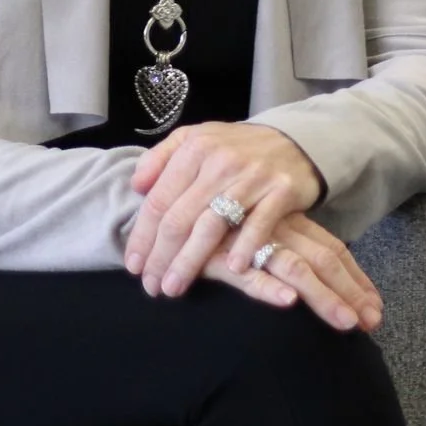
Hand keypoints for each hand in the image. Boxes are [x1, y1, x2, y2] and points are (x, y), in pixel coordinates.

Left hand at [124, 121, 330, 302]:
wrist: (292, 141)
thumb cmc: (235, 147)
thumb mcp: (195, 138)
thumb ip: (161, 157)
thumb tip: (136, 186)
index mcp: (194, 148)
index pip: (160, 199)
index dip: (142, 235)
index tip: (133, 264)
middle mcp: (220, 161)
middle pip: (181, 217)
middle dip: (161, 256)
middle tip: (150, 285)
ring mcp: (252, 176)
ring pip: (212, 225)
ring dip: (190, 261)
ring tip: (174, 286)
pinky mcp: (282, 190)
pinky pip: (260, 224)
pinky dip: (245, 247)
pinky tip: (231, 269)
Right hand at [202, 212, 383, 332]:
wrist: (161, 203)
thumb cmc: (207, 218)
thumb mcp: (246, 228)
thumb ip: (276, 245)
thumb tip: (303, 286)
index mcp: (283, 220)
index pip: (328, 248)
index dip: (353, 277)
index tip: (375, 308)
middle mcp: (272, 228)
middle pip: (321, 258)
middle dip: (349, 292)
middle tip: (373, 323)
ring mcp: (247, 240)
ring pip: (293, 267)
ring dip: (323, 297)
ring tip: (346, 324)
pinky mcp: (218, 254)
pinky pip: (246, 272)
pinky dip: (267, 287)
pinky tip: (287, 302)